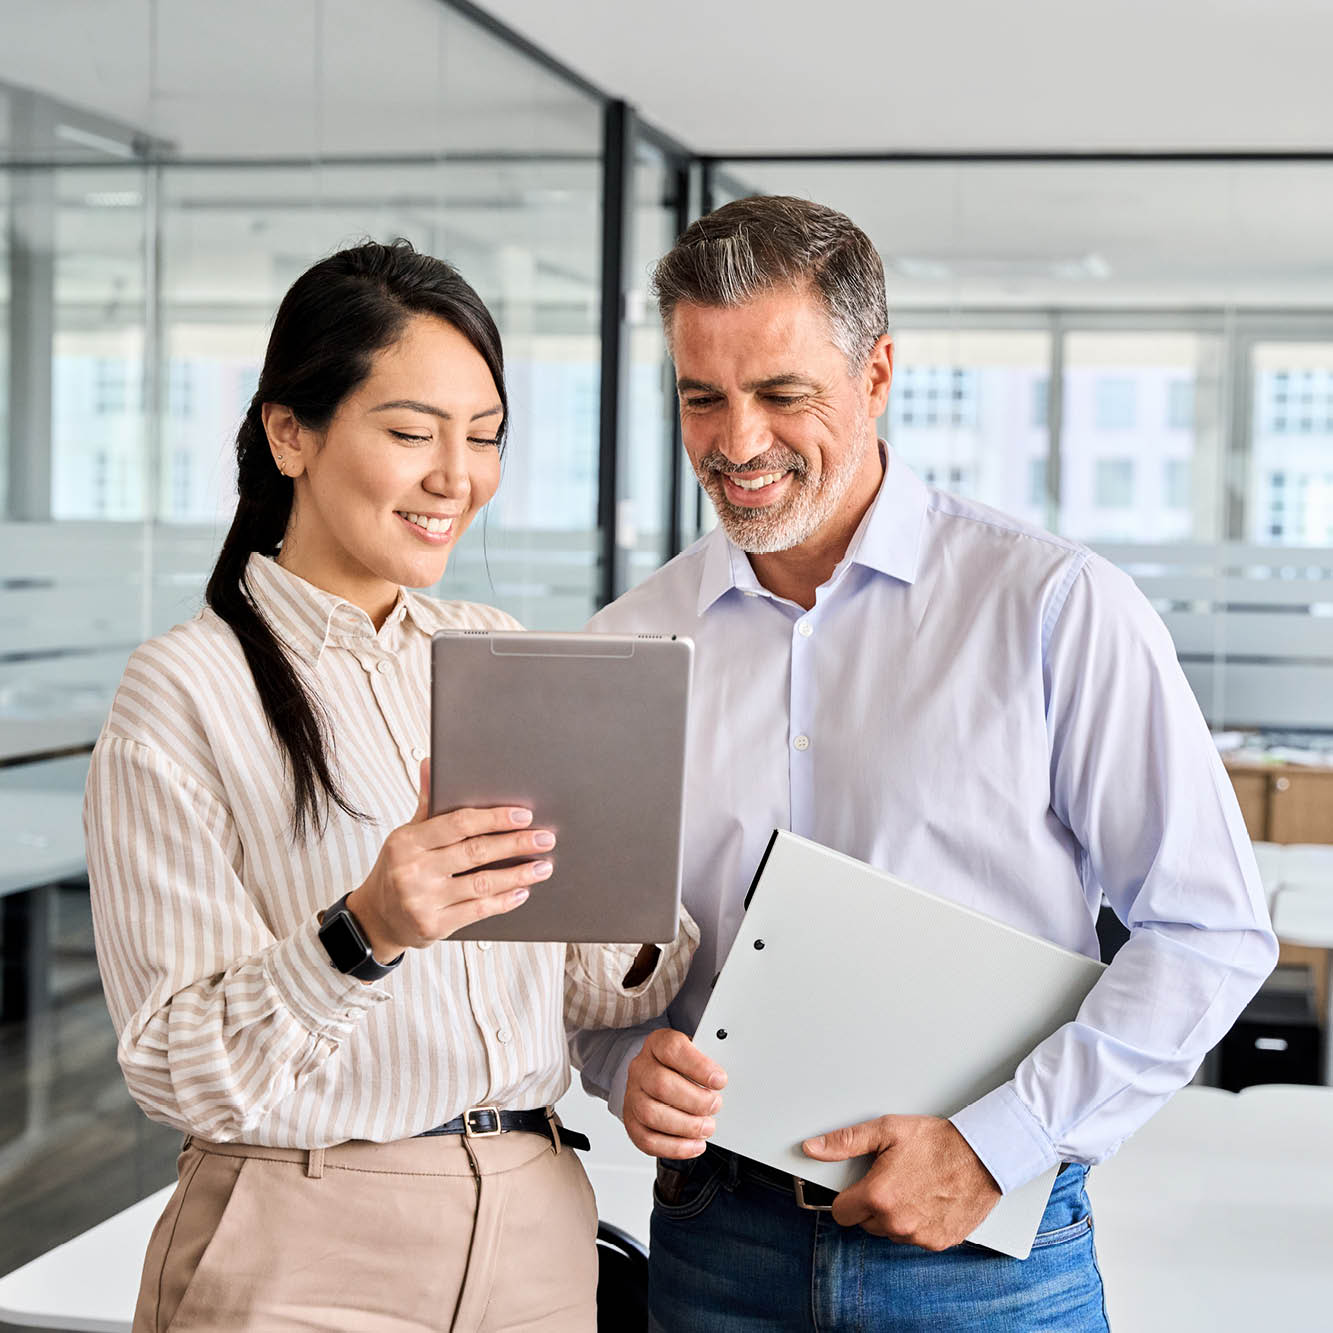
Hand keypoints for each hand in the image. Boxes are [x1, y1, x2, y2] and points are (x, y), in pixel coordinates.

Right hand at [346, 759, 553, 960]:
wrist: (377, 918)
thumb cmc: (399, 869)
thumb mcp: (407, 835)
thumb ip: (427, 804)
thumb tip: (431, 763)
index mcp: (407, 841)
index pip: (458, 824)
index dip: (494, 818)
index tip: (523, 815)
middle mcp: (413, 870)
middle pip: (475, 852)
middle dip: (515, 844)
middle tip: (545, 838)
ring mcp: (422, 900)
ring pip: (481, 883)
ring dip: (518, 874)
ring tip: (543, 866)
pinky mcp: (433, 926)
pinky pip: (478, 911)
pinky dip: (504, 901)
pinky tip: (523, 891)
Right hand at [623, 1028, 727, 1159]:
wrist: (656, 1075)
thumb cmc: (680, 1066)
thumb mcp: (695, 1054)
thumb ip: (707, 1064)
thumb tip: (721, 1081)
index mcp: (657, 1044)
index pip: (672, 1049)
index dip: (698, 1066)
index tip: (720, 1080)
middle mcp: (641, 1068)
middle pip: (660, 1084)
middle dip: (694, 1101)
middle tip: (715, 1106)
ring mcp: (633, 1095)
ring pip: (651, 1114)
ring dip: (685, 1126)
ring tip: (707, 1127)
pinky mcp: (632, 1121)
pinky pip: (647, 1140)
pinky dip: (674, 1147)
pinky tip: (694, 1145)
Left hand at [802, 1115, 1000, 1249]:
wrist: (982, 1155)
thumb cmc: (937, 1141)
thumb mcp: (887, 1130)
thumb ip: (845, 1141)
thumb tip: (813, 1148)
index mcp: (878, 1196)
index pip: (840, 1212)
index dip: (847, 1196)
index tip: (857, 1185)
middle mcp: (896, 1222)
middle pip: (865, 1222)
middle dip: (871, 1203)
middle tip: (890, 1178)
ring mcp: (918, 1236)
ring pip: (889, 1232)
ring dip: (894, 1215)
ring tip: (911, 1186)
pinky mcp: (938, 1242)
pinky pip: (915, 1238)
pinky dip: (917, 1223)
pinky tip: (926, 1199)